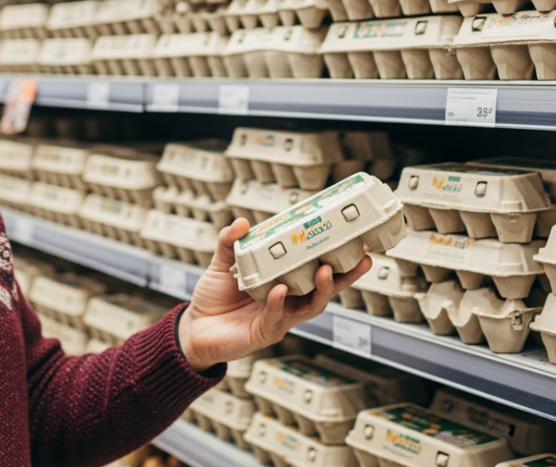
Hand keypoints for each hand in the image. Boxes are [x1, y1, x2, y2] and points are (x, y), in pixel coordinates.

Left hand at [176, 217, 371, 371]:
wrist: (195, 329)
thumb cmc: (214, 299)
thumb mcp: (223, 265)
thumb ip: (231, 243)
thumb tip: (243, 222)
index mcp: (285, 283)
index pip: (316, 270)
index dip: (335, 259)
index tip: (353, 241)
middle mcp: (288, 302)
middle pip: (325, 290)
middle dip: (345, 276)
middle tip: (361, 258)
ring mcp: (279, 319)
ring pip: (309, 306)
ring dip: (320, 289)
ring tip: (324, 270)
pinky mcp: (264, 333)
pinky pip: (277, 318)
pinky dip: (280, 304)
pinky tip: (281, 291)